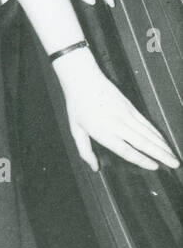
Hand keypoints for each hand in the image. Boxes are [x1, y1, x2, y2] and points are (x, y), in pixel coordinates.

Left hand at [56, 50, 179, 172]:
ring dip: (163, 145)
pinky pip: (146, 122)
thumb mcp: (76, 130)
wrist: (83, 78)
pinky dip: (157, 133)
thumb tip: (94, 168)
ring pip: (148, 132)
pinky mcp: (130, 106)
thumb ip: (85, 151)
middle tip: (175, 165)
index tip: (155, 167)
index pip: (126, 150)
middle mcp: (117, 124)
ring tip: (174, 156)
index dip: (142, 160)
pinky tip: (164, 141)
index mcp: (103, 132)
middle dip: (161, 154)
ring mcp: (125, 114)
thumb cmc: (77, 105)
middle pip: (143, 142)